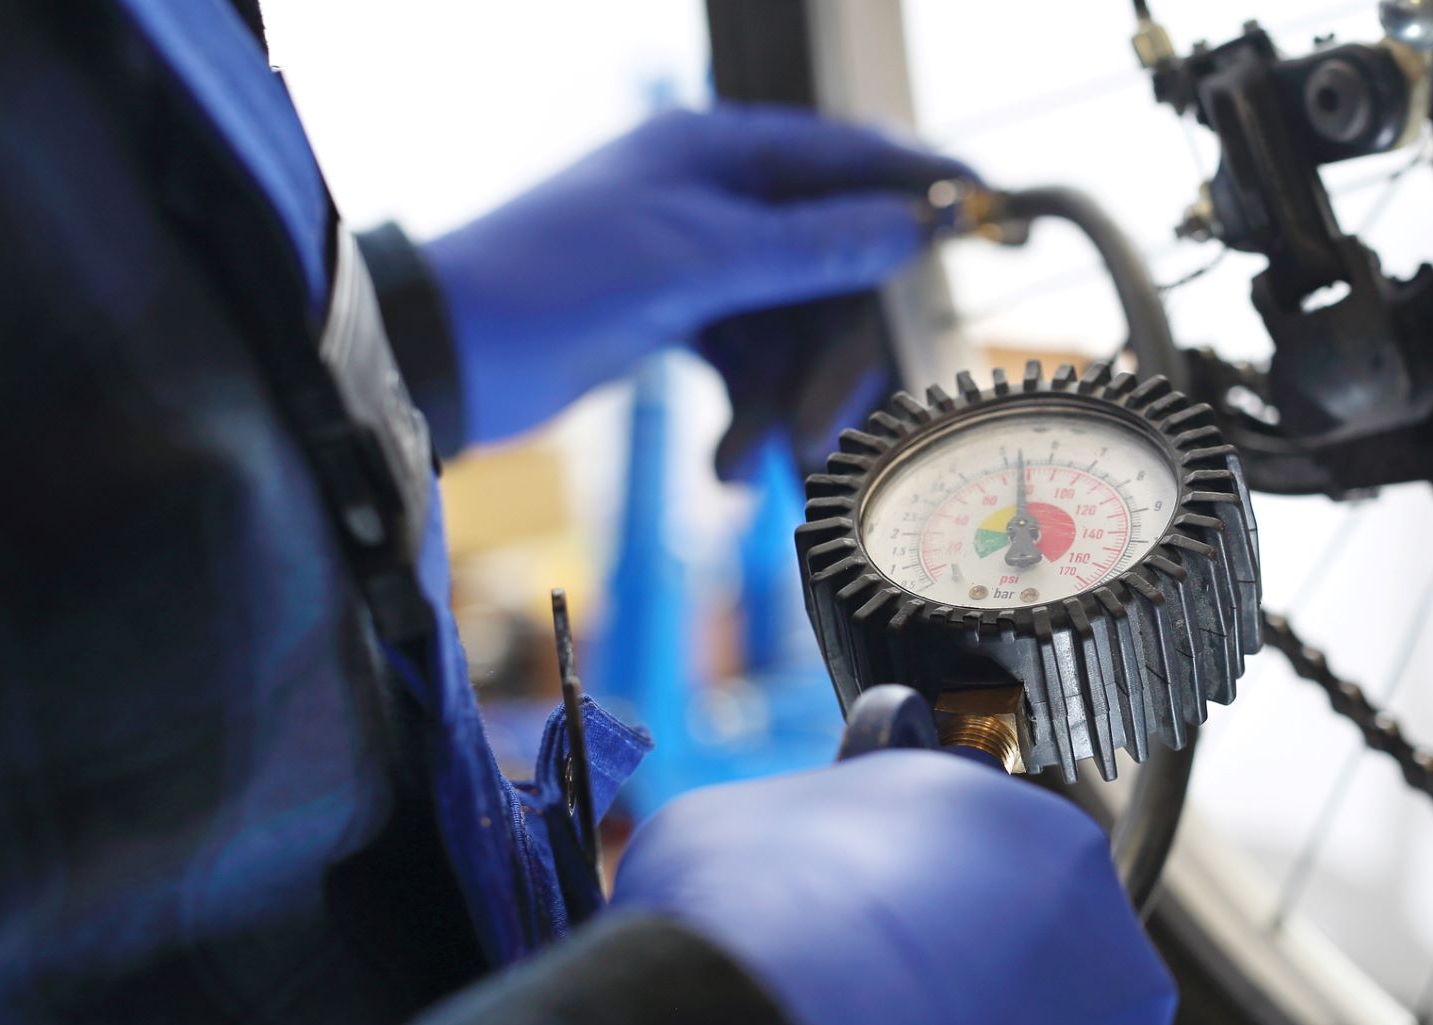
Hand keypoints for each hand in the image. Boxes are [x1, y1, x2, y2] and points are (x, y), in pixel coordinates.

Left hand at [423, 106, 968, 449]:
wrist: (446, 356)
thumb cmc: (555, 276)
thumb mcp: (699, 256)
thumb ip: (812, 243)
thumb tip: (912, 222)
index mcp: (717, 151)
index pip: (845, 153)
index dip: (917, 182)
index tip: (987, 209)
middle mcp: (714, 200)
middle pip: (830, 262)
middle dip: (832, 352)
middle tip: (827, 423)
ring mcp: (695, 265)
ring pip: (792, 327)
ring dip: (783, 401)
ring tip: (758, 462)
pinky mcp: (675, 324)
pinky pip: (747, 365)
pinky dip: (745, 414)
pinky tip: (730, 464)